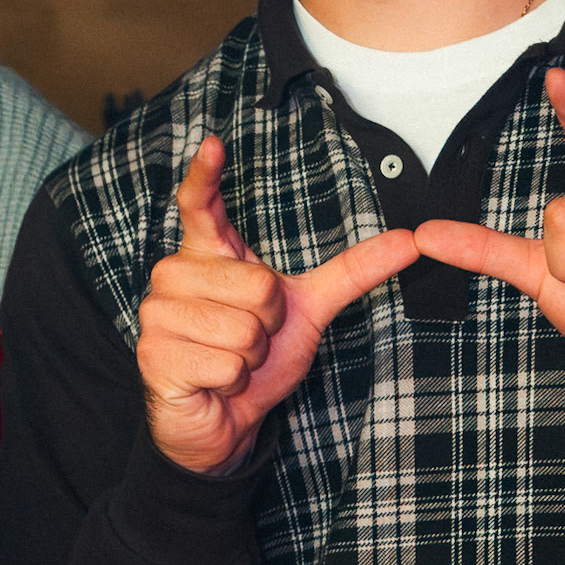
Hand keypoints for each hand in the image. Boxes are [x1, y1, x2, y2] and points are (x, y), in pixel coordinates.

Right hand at [138, 136, 418, 474]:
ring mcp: (157, 313)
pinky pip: (225, 363)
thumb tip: (410, 241)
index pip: (201, 203)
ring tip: (229, 361)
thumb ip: (353, 273)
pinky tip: (213, 383)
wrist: (224, 421)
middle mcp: (174, 274)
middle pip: (258, 286)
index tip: (215, 144)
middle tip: (248, 340)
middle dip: (268, 325)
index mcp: (208, 254)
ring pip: (243, 329)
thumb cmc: (256, 358)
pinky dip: (232, 382)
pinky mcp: (154, 354)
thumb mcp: (309, 310)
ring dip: (249, 358)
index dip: (205, 174)